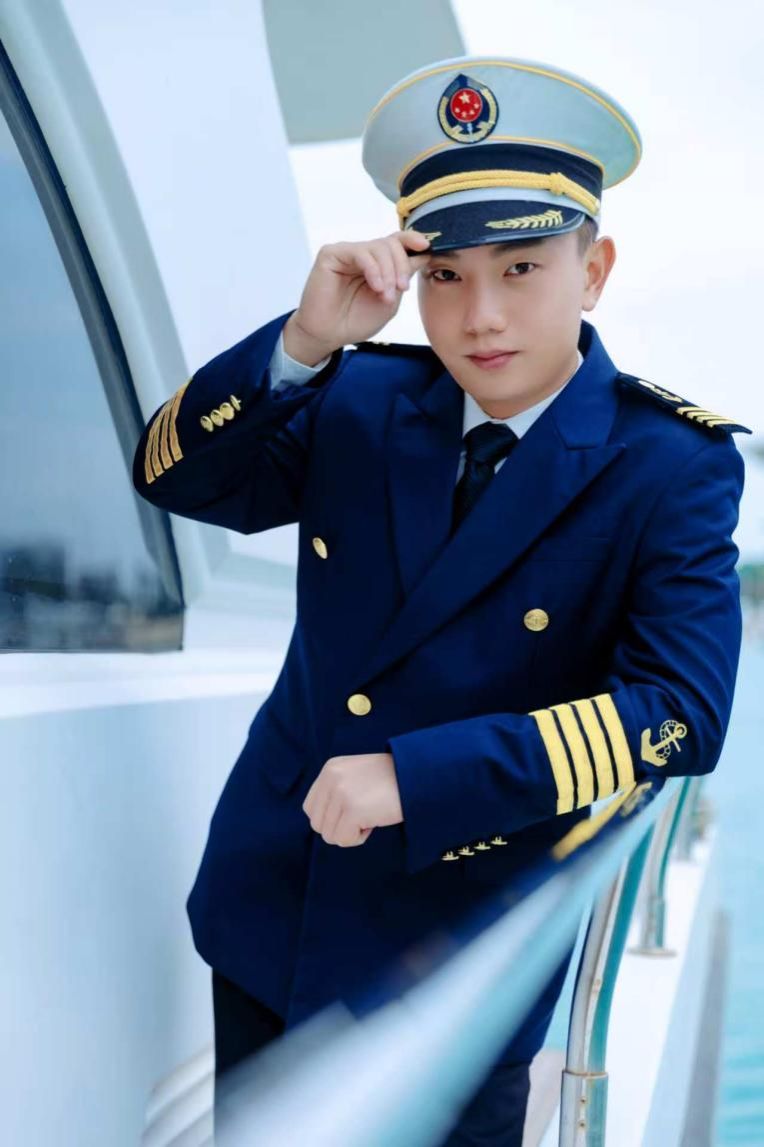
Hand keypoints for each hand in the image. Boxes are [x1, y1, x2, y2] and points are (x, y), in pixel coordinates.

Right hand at [283, 231, 431, 364]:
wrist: (330, 335)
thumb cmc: (356, 320)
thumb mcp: (390, 301)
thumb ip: (403, 277)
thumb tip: (423, 254)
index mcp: (378, 263)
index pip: (398, 242)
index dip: (413, 240)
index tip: (426, 246)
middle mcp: (364, 254)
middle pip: (392, 243)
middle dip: (401, 265)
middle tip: (402, 288)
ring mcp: (348, 252)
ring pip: (378, 247)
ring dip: (388, 272)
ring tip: (385, 295)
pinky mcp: (332, 254)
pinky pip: (360, 252)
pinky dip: (373, 269)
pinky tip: (376, 286)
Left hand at [302, 752, 403, 846]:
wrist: (418, 776)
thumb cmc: (391, 781)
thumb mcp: (355, 776)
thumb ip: (336, 792)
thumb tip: (322, 823)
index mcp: (330, 769)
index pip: (311, 809)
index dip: (331, 818)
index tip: (354, 810)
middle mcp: (331, 779)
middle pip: (318, 825)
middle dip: (340, 827)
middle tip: (364, 814)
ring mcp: (341, 794)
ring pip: (330, 835)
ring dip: (351, 832)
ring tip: (371, 815)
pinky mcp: (353, 810)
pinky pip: (345, 839)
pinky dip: (360, 837)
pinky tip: (375, 821)